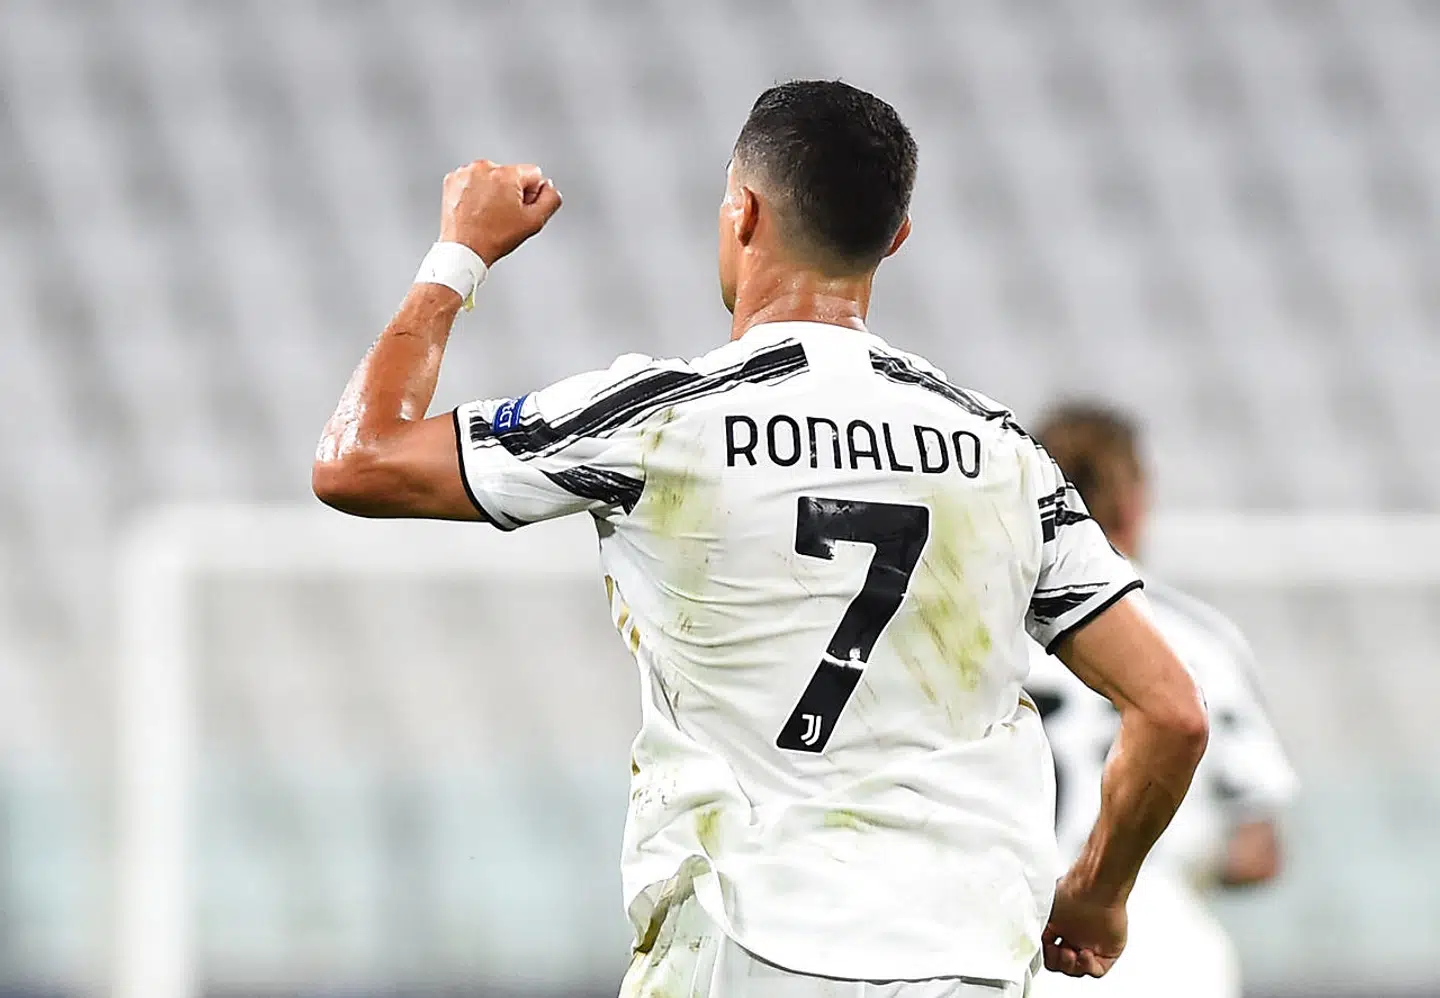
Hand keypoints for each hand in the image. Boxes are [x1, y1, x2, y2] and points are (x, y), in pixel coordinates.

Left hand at [439, 160, 562, 264]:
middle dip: (511, 192)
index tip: (519, 209)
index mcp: (506, 174)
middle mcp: (484, 168)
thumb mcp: (534, 222)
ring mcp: (465, 173)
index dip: (531, 194)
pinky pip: (473, 181)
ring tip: (487, 214)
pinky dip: (475, 193)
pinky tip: (475, 210)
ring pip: (491, 177)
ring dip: (492, 191)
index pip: (534, 174)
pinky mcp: (452, 180)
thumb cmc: (493, 237)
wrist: (463, 249)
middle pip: (511, 174)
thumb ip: (551, 199)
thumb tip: (549, 187)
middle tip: (503, 215)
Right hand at [1042, 873, 1126, 977]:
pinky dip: (1088, 967)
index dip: (1046, 954)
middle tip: (1057, 951)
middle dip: (1057, 962)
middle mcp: (1076, 935)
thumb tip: (1031, 936)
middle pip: (1063, 963)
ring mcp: (1092, 943)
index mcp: (1060, 926)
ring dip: (1070, 966)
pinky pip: (1097, 970)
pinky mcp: (1108, 950)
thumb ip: (1039, 925)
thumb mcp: (1045, 908)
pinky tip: (1084, 953)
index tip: (1044, 948)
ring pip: (1078, 969)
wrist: (1094, 886)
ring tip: (1069, 953)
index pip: (1050, 951)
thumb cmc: (1071, 889)